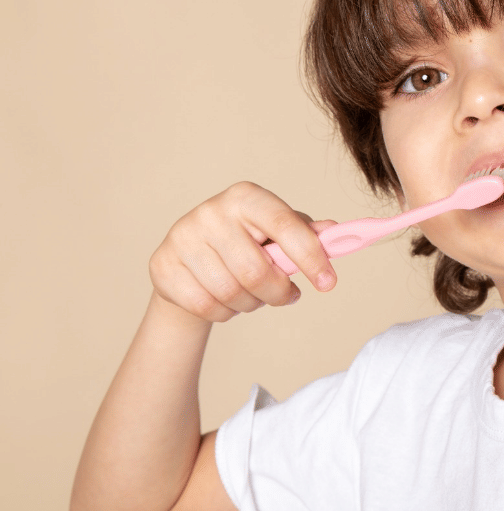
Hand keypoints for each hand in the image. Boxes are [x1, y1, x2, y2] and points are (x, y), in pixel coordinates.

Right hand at [149, 181, 338, 321]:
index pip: (284, 225)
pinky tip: (227, 301)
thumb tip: (333, 231)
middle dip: (279, 292)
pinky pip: (206, 306)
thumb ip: (304, 233)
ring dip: (252, 303)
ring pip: (232, 293)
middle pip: (257, 270)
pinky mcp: (163, 265)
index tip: (328, 283)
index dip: (310, 256)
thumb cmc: (243, 244)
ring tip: (254, 295)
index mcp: (246, 197)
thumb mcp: (275, 233)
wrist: (189, 261)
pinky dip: (225, 312)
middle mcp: (211, 212)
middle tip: (287, 296)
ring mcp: (183, 237)